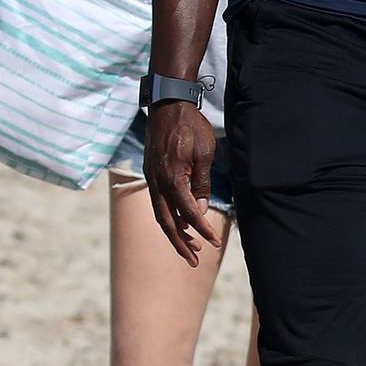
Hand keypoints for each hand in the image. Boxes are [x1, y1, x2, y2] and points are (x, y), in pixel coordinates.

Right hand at [144, 101, 221, 264]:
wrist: (168, 105)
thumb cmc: (190, 126)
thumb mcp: (204, 154)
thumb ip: (201, 184)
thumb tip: (199, 211)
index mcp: (172, 178)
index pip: (188, 213)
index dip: (202, 230)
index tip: (214, 244)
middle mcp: (157, 182)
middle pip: (167, 222)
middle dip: (180, 244)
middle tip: (193, 261)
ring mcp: (151, 179)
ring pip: (159, 215)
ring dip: (173, 233)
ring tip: (189, 248)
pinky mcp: (151, 174)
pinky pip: (157, 202)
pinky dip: (168, 216)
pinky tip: (179, 224)